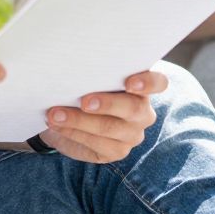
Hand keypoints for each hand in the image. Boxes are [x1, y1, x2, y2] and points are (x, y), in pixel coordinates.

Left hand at [35, 67, 168, 162]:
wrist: (69, 117)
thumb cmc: (85, 88)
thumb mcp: (91, 77)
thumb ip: (94, 71)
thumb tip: (76, 62)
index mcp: (142, 87)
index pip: (159, 83)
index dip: (147, 83)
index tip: (129, 82)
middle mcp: (142, 112)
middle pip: (134, 108)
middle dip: (107, 104)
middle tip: (84, 101)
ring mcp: (132, 134)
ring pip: (110, 128)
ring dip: (79, 121)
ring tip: (55, 114)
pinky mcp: (116, 151)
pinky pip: (96, 144)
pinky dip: (73, 133)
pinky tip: (58, 125)